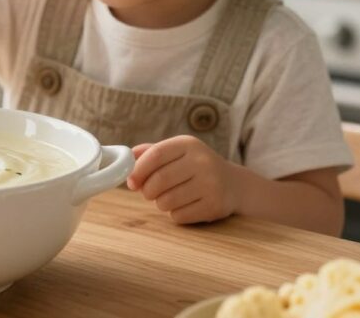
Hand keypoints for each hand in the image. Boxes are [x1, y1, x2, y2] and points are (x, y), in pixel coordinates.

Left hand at [126, 135, 240, 223]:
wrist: (234, 184)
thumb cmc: (195, 167)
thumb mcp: (177, 152)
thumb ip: (151, 152)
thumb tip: (126, 157)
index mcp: (188, 144)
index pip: (156, 155)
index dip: (138, 170)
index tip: (131, 182)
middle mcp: (202, 161)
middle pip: (159, 180)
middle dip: (147, 191)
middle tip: (148, 193)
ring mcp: (211, 184)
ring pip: (167, 200)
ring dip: (160, 203)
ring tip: (169, 198)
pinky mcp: (215, 205)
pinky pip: (179, 216)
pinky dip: (175, 214)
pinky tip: (184, 206)